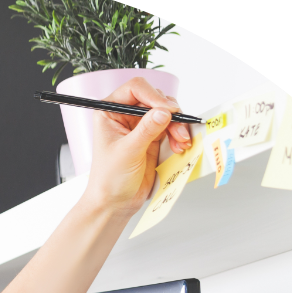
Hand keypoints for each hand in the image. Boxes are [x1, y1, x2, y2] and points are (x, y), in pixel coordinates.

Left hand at [84, 77, 193, 215]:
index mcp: (110, 112)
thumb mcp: (127, 152)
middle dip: (170, 113)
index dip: (153, 96)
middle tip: (178, 129)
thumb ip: (146, 130)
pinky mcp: (152, 138)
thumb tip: (164, 111)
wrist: (115, 203)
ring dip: (177, 125)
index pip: (135, 89)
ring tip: (181, 142)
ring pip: (166, 112)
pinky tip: (181, 146)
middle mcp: (125, 115)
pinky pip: (171, 127)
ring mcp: (140, 126)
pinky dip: (179, 134)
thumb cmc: (109, 179)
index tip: (166, 110)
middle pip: (155, 99)